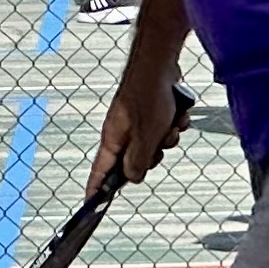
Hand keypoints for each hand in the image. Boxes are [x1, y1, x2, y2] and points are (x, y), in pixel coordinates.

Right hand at [88, 66, 187, 194]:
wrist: (160, 63)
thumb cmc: (149, 95)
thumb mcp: (145, 136)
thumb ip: (138, 161)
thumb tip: (133, 178)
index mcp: (113, 139)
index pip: (100, 171)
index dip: (96, 189)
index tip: (91, 204)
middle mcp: (122, 132)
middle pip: (136, 161)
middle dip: (154, 154)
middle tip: (159, 142)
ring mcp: (137, 123)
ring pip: (155, 145)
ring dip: (167, 137)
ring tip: (170, 122)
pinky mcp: (152, 114)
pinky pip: (165, 130)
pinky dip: (173, 124)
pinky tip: (177, 112)